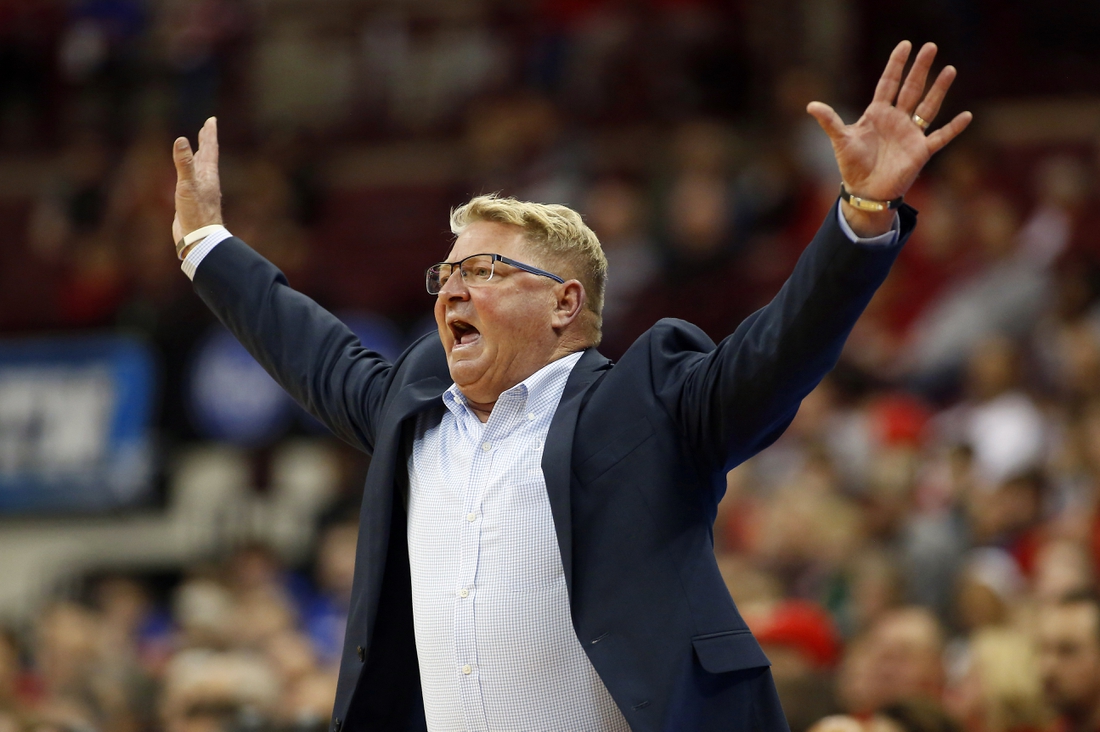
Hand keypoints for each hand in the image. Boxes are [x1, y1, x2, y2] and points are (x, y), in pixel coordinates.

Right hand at [171, 117, 222, 254]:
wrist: (199, 239)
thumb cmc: (196, 213)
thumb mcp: (187, 185)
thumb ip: (184, 163)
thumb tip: (181, 140)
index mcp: (208, 175)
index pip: (210, 149)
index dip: (209, 134)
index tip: (211, 120)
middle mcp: (206, 181)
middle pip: (207, 156)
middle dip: (206, 141)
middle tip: (207, 128)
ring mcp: (200, 191)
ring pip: (201, 169)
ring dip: (200, 156)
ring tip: (199, 148)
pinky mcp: (193, 201)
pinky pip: (192, 181)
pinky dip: (191, 173)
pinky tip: (188, 176)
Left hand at [807, 41, 971, 235]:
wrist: (865, 191)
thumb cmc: (853, 165)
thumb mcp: (841, 140)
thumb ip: (830, 121)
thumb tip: (810, 105)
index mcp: (878, 113)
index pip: (889, 83)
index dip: (896, 65)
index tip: (905, 45)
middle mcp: (897, 119)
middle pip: (911, 89)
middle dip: (920, 68)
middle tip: (931, 46)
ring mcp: (911, 134)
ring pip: (928, 107)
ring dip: (939, 89)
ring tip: (950, 69)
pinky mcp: (921, 151)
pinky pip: (940, 137)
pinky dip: (953, 128)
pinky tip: (966, 116)